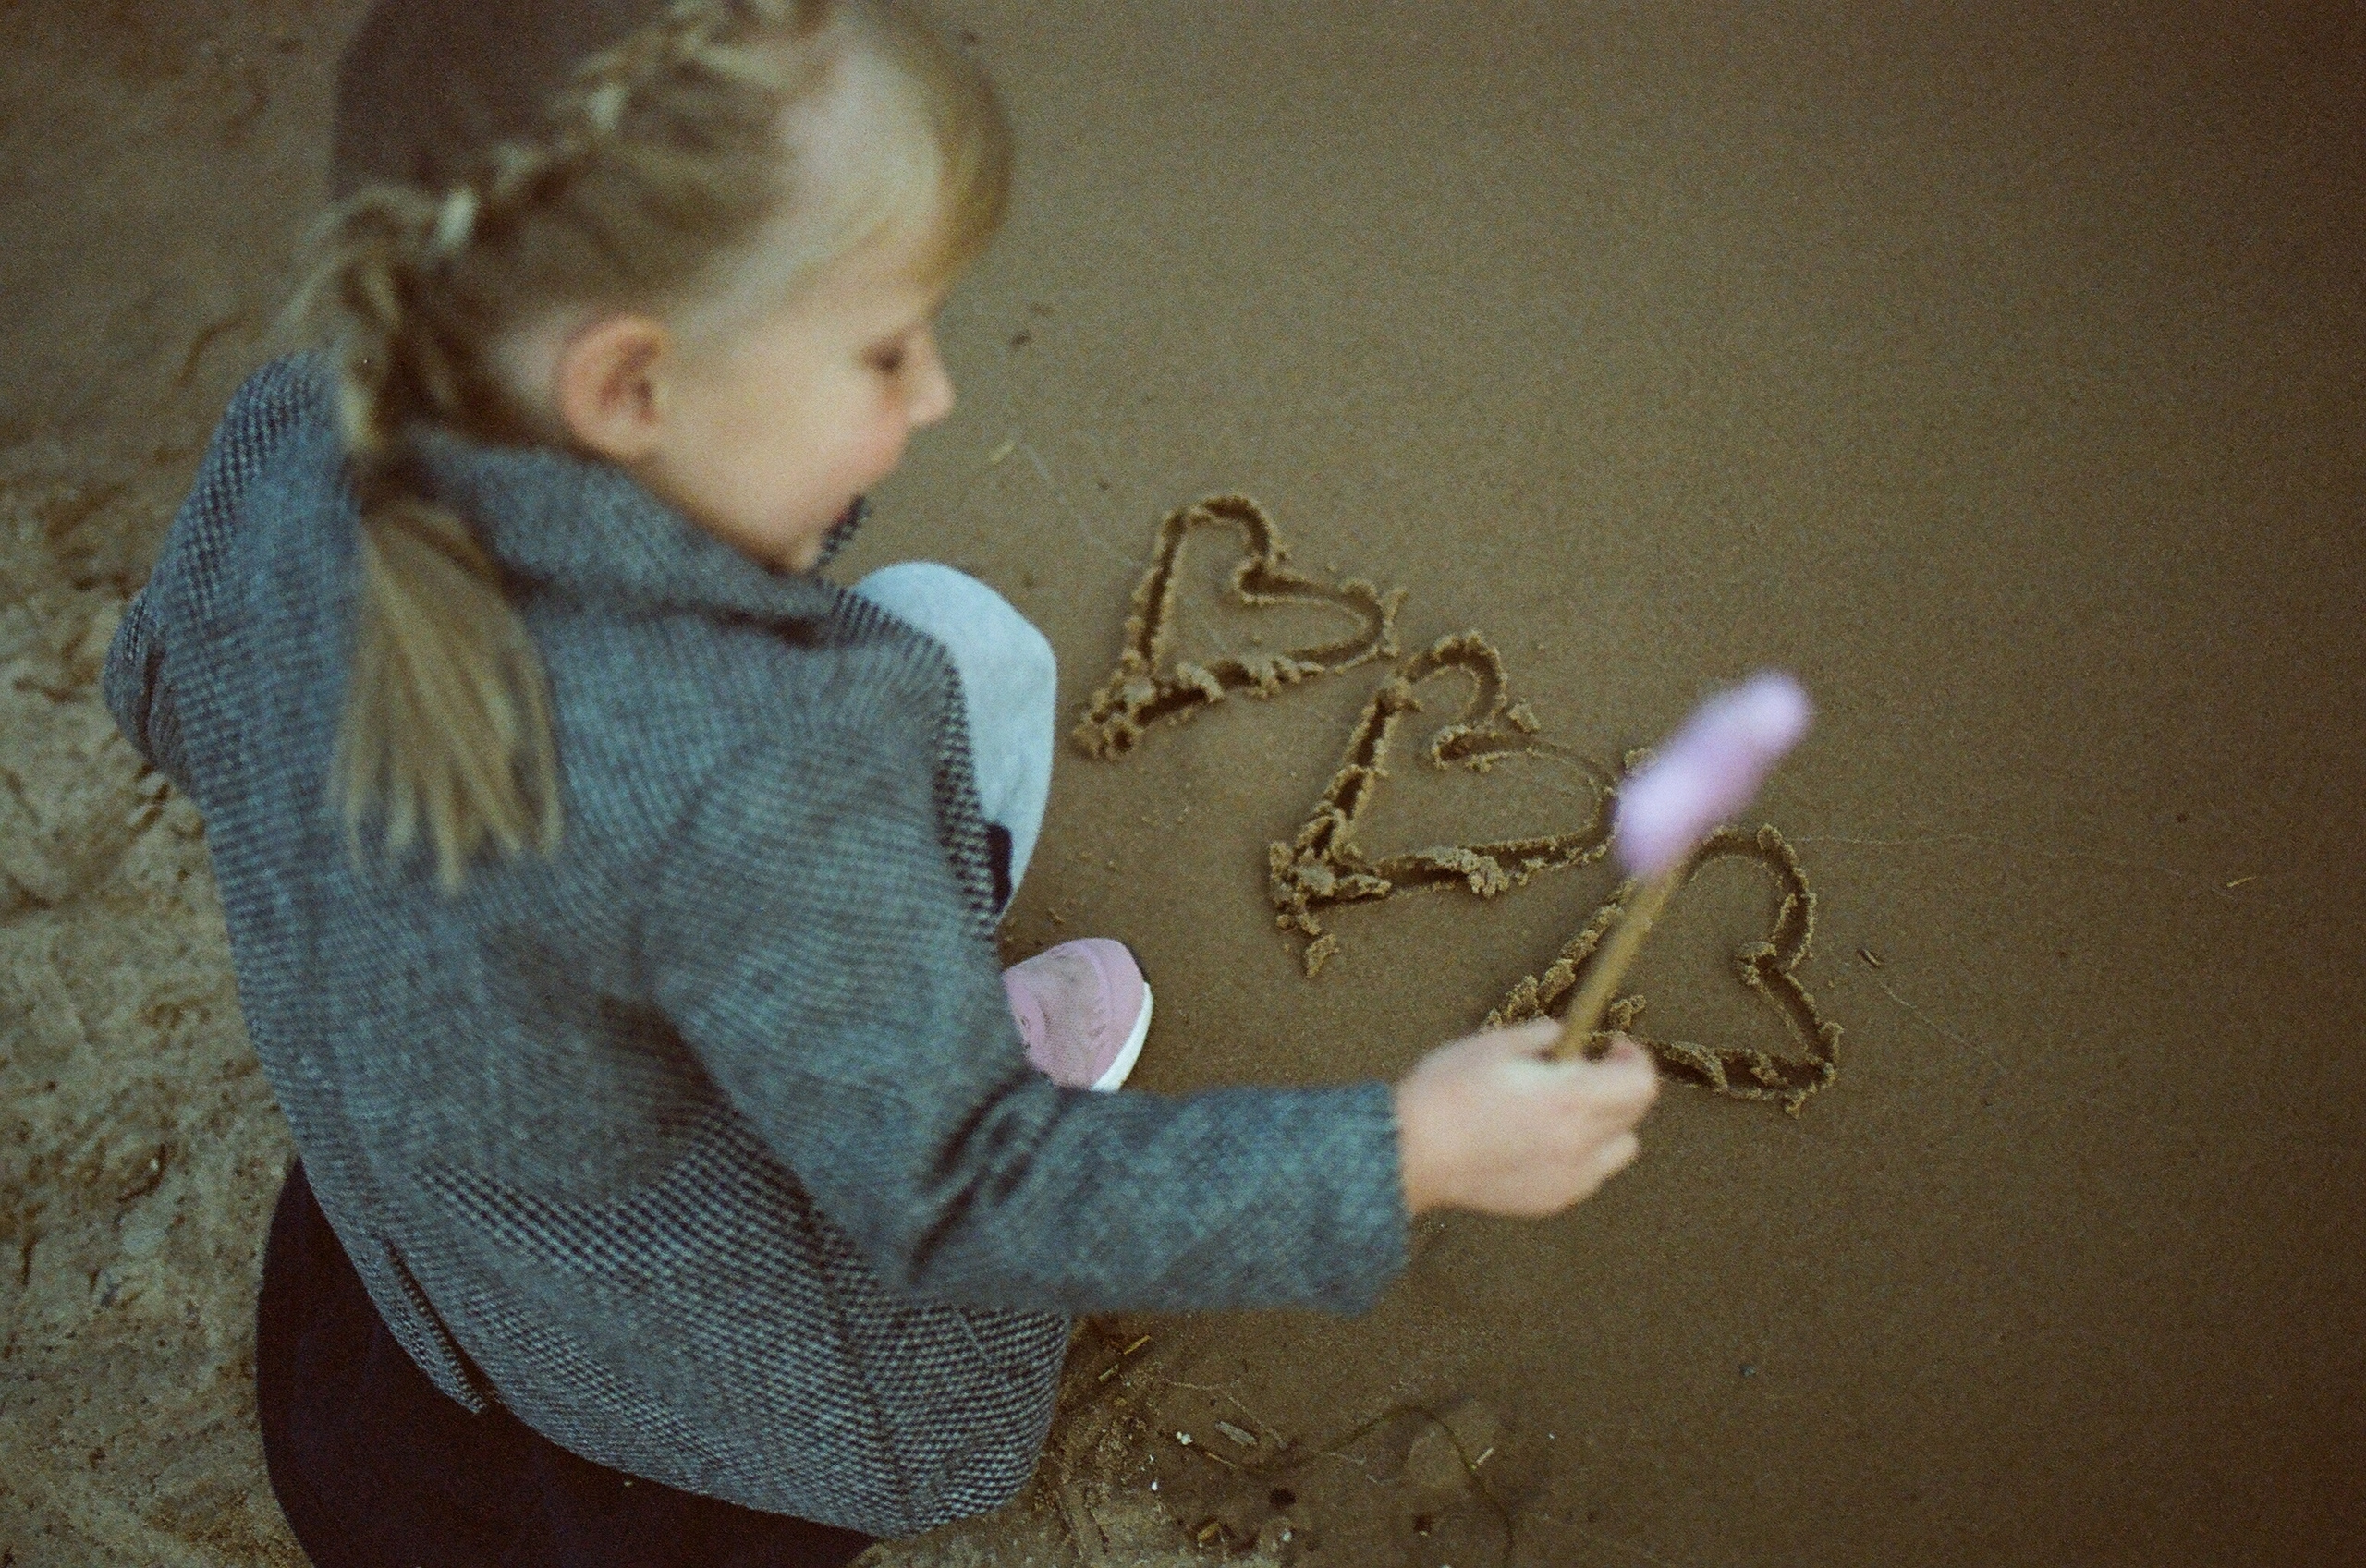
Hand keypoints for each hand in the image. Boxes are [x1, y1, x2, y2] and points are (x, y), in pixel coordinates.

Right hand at [1393, 1020, 1658, 1216]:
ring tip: (1567, 1110)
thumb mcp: (1493, 1045)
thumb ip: (1541, 1036)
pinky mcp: (1550, 1202)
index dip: (1636, 1061)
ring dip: (1607, 1124)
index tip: (1613, 1048)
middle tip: (1589, 1070)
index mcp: (1569, 1099)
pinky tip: (1542, 1140)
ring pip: (1619, 1150)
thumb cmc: (1447, 1092)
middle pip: (1634, 1116)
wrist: (1411, 1152)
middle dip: (1620, 1086)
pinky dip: (1582, 1154)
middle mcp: (1579, 1144)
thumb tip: (1564, 1036)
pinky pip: (1589, 1175)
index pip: (1641, 1085)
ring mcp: (1568, 1179)